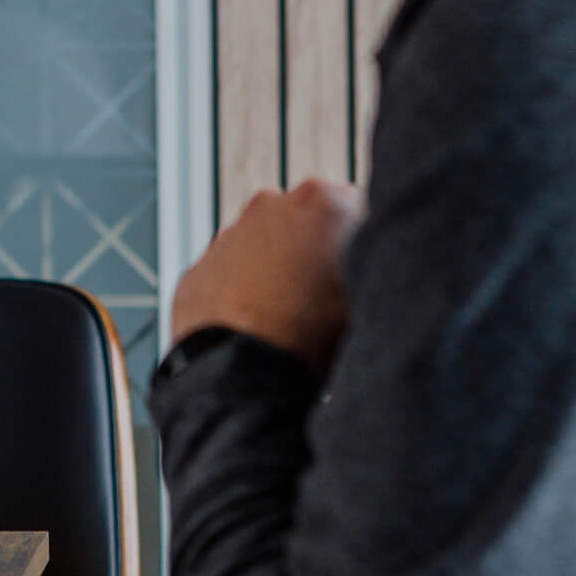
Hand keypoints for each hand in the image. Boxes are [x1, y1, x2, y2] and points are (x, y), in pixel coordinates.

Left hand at [171, 177, 364, 374]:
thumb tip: (376, 271)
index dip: (364, 242)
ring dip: (277, 271)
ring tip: (292, 318)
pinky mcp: (199, 268)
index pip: (355, 208)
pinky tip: (258, 327)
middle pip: (304, 223)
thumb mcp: (369, 299)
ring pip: (263, 248)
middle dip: (315, 251)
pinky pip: (228, 275)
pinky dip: (242, 293)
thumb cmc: (311, 335)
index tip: (365, 270)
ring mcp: (228, 235)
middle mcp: (269, 206)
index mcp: (320, 203)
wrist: (240, 372)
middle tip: (328, 296)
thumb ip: (375, 269)